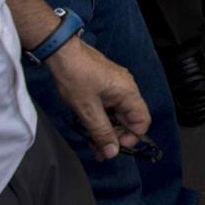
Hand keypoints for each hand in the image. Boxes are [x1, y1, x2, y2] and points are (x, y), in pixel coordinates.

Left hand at [43, 36, 149, 161]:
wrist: (62, 52)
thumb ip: (102, 132)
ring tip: (90, 142)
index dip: (130, 138)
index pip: (142, 122)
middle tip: (98, 151)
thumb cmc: (76, 76)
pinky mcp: (105, 84)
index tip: (113, 147)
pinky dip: (101, 118)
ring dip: (106, 129)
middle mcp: (126, 88)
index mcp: (128, 93)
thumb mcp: (88, 109)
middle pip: (129, 119)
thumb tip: (113, 152)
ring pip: (117, 114)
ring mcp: (116, 85)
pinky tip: (88, 126)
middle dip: (115, 137)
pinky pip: (109, 106)